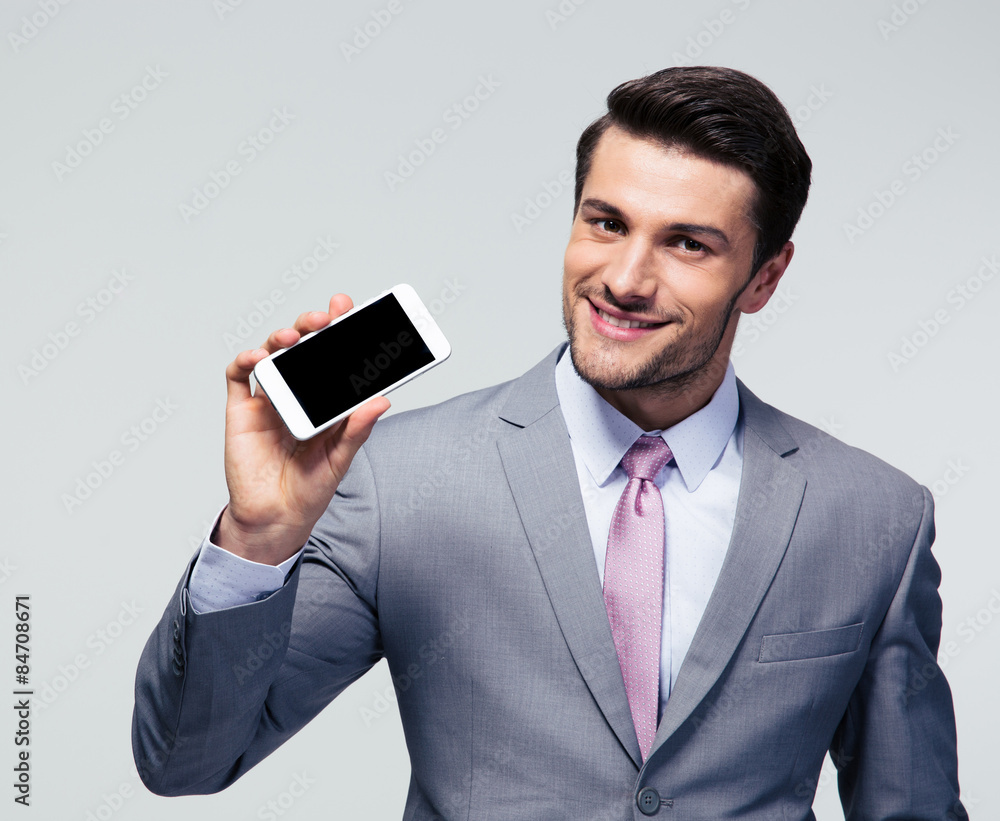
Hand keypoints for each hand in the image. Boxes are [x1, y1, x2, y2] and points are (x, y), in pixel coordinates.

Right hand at [217, 294, 390, 563]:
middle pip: (305, 348)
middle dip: (315, 325)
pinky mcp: (242, 411)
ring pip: (273, 354)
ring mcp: (269, 399)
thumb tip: (382, 399)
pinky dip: (246, 360)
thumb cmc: (309, 488)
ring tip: (296, 335)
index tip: (353, 310)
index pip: (335, 357)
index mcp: (325, 400)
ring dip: (283, 337)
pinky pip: (239, 377)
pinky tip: (259, 357)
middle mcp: (297, 393)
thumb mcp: (340, 459)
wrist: (275, 518)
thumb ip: (357, 429)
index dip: (342, 331)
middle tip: (328, 316)